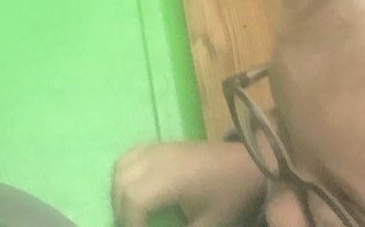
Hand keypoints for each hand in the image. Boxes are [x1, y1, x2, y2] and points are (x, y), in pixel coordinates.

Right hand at [112, 141, 265, 226]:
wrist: (245, 164)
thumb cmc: (229, 196)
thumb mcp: (210, 225)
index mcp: (168, 178)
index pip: (133, 199)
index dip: (130, 222)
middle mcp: (155, 158)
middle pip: (121, 183)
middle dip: (122, 211)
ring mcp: (154, 148)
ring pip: (120, 168)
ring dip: (119, 193)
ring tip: (133, 214)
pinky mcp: (157, 144)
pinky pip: (127, 157)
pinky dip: (123, 175)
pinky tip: (133, 191)